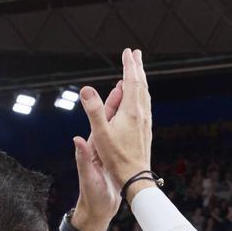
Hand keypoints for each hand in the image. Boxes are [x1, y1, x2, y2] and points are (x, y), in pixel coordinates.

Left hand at [70, 79, 125, 230]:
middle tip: (126, 81)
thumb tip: (77, 140)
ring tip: (132, 96)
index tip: (119, 85)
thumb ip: (83, 158)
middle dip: (119, 100)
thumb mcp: (88, 177)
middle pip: (111, 118)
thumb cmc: (92, 196)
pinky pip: (124, 138)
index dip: (111, 102)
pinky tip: (136, 123)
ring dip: (125, 111)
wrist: (96, 211)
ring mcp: (108, 153)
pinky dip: (130, 127)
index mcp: (94, 147)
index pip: (103, 119)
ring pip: (118, 126)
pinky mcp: (115, 160)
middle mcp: (101, 146)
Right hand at [79, 49, 151, 195]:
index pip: (132, 81)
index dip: (129, 65)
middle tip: (136, 54)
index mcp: (131, 111)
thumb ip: (93, 110)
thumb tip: (86, 89)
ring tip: (138, 72)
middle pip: (141, 85)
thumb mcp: (100, 134)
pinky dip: (142, 94)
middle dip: (138, 68)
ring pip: (145, 95)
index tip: (128, 52)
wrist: (136, 178)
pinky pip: (145, 105)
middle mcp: (142, 114)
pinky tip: (140, 99)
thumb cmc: (117, 158)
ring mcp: (145, 122)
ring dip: (141, 80)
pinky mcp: (146, 130)